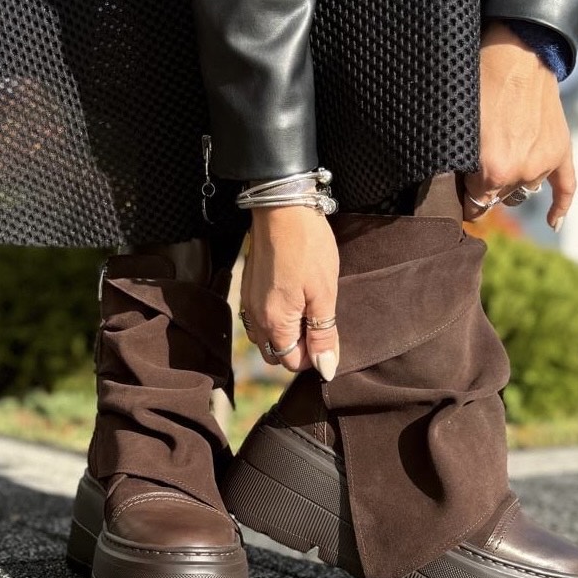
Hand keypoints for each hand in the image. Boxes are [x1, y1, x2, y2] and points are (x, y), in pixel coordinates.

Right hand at [240, 206, 339, 379]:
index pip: (292, 363)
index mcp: (274, 324)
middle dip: (298, 348)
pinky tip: (293, 299)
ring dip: (285, 334)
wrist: (282, 208)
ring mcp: (248, 302)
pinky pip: (259, 318)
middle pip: (276, 354)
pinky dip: (275, 319)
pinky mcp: (248, 287)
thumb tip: (325, 369)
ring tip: (307, 311)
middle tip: (320, 323)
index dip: (314, 355)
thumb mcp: (324, 294)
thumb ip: (323, 334)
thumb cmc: (308, 248)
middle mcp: (255, 319)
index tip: (329, 334)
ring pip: (265, 337)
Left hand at [463, 21, 575, 230]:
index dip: (463, 199)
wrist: (517, 53)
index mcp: (492, 171)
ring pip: (522, 191)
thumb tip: (456, 188)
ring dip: (510, 184)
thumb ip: (457, 164)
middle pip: (497, 199)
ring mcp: (543, 163)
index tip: (457, 192)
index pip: (474, 206)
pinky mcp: (560, 150)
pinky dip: (560, 207)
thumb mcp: (457, 128)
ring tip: (499, 162)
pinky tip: (553, 223)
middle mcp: (521, 172)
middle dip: (484, 189)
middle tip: (474, 169)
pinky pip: (566, 188)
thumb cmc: (478, 85)